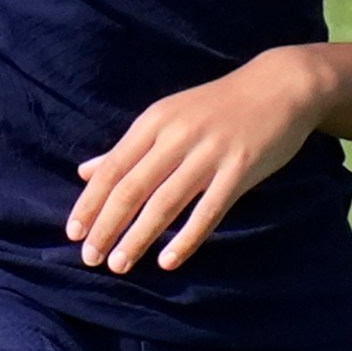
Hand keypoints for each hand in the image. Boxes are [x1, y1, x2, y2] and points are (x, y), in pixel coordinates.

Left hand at [66, 46, 325, 273]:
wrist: (279, 86)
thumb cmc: (216, 106)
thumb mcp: (166, 117)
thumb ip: (128, 148)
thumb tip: (85, 172)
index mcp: (153, 123)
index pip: (112, 169)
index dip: (90, 202)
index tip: (72, 232)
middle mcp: (175, 137)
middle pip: (131, 188)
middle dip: (106, 225)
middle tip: (90, 258)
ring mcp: (209, 153)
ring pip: (165, 202)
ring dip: (138, 236)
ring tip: (119, 264)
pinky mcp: (240, 169)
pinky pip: (209, 210)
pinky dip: (186, 237)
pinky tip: (168, 261)